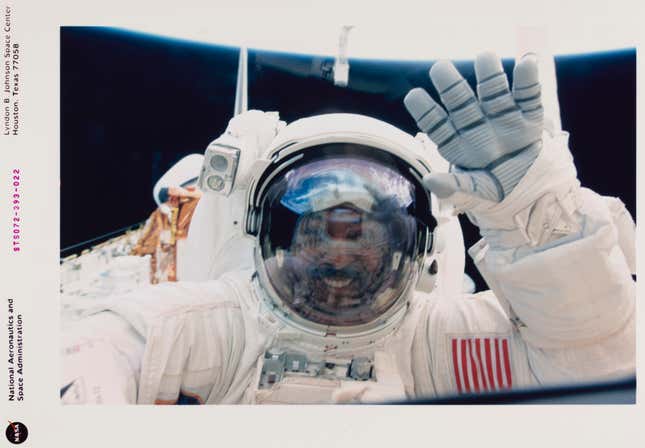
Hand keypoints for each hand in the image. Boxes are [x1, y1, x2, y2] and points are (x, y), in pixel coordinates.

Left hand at [404, 52, 542, 203]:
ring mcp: (503, 119)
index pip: (437, 125)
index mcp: (458, 144)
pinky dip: (528, 81)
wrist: (536, 197)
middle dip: (451, 85)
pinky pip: (528, 97)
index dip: (425, 110)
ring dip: (489, 75)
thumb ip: (455, 188)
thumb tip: (430, 181)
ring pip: (493, 93)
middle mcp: (477, 125)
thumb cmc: (497, 196)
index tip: (413, 96)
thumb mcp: (475, 195)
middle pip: (461, 102)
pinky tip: (527, 62)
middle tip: (439, 67)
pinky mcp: (530, 119)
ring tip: (485, 57)